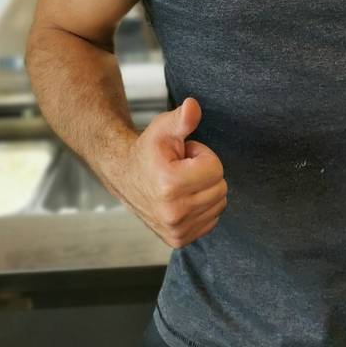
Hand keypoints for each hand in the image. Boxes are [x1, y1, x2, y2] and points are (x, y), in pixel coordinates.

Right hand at [116, 96, 226, 248]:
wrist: (124, 177)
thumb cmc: (148, 151)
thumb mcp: (163, 128)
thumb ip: (182, 118)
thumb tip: (193, 106)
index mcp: (169, 185)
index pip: (215, 168)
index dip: (202, 156)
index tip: (183, 156)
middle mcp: (172, 213)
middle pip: (220, 187)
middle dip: (204, 173)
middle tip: (182, 169)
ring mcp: (176, 230)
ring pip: (219, 203)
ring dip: (204, 189)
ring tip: (181, 182)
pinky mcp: (179, 240)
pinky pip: (213, 219)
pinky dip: (203, 207)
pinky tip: (183, 198)